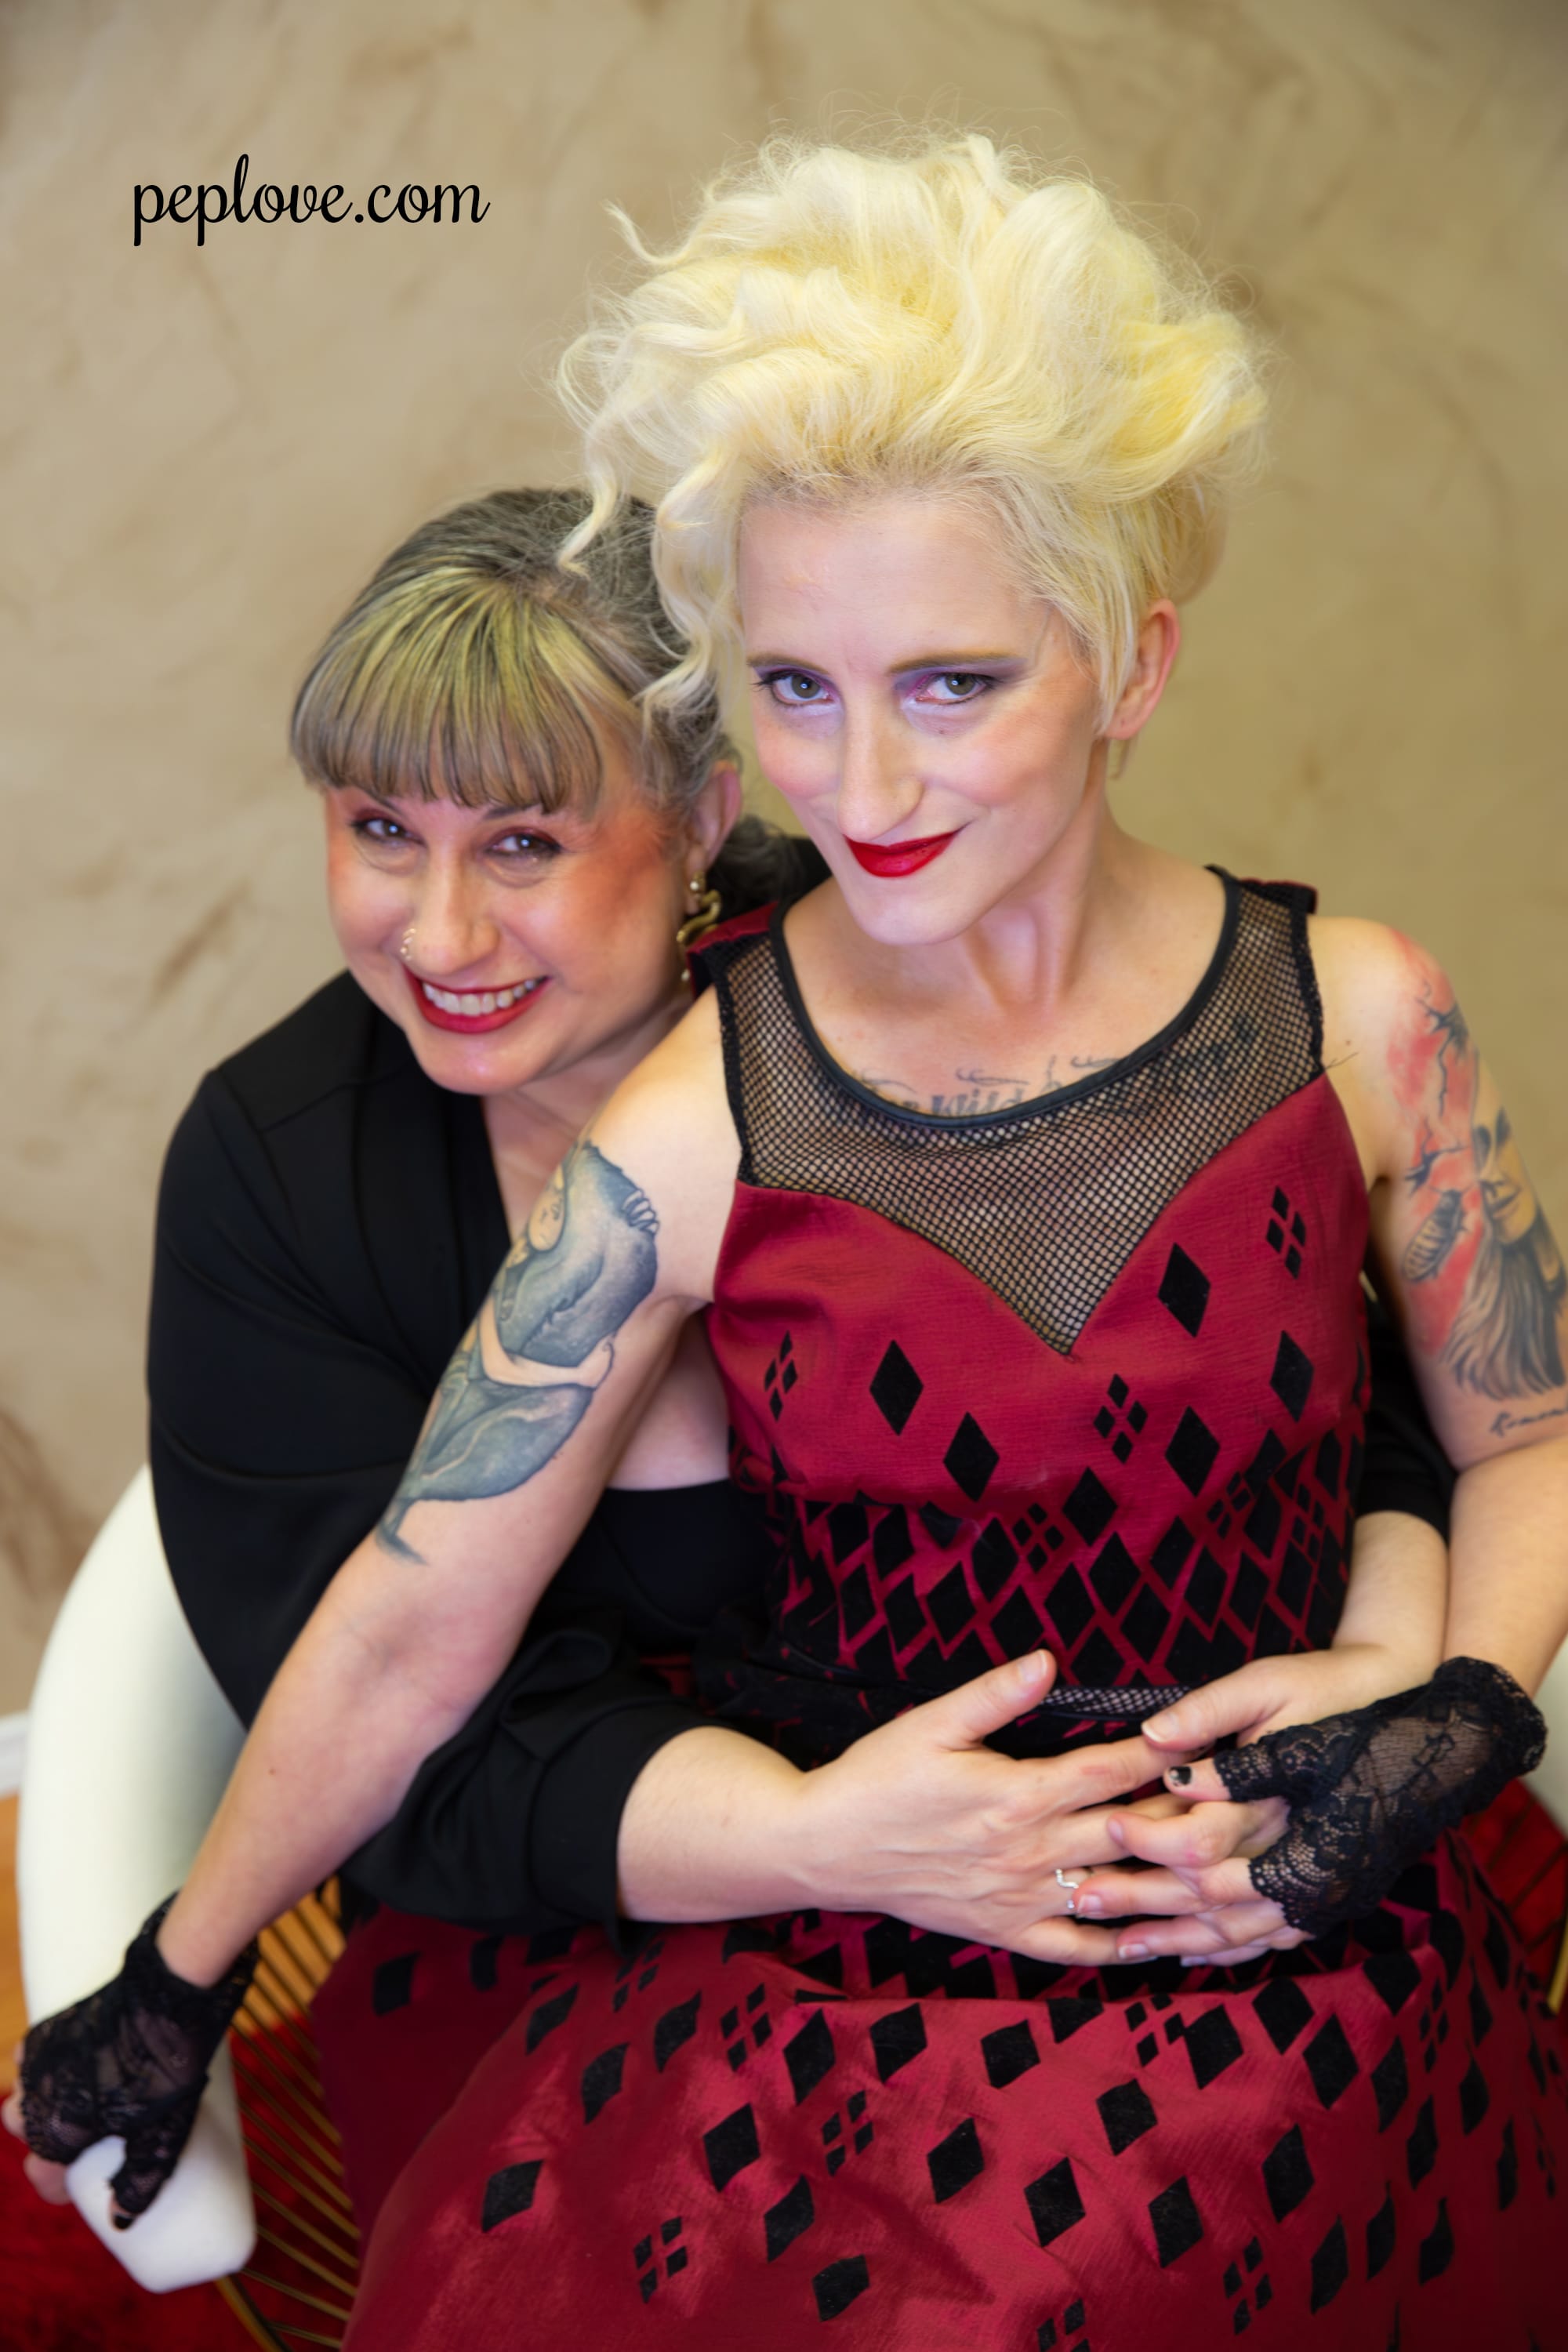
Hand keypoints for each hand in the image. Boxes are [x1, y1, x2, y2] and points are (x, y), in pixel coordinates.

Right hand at [6, 1899, 255, 2224]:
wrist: (166, 1994)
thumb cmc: (166, 2068)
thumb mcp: (162, 2134)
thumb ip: (139, 2181)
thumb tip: (121, 2221)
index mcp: (58, 2132)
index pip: (42, 2175)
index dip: (58, 2186)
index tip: (76, 2188)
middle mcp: (38, 2099)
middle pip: (26, 2133)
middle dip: (46, 2141)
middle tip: (83, 2140)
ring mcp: (41, 2060)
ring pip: (24, 2095)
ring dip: (41, 2104)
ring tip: (76, 2104)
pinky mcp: (52, 2027)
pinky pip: (30, 2055)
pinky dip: (41, 2066)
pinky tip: (66, 2067)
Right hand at [788, 1649, 1202, 1966]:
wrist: (825, 1849)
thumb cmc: (877, 1777)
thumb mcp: (930, 1723)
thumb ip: (994, 1694)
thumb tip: (1049, 1661)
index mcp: (1017, 1794)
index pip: (1112, 1770)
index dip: (1166, 1753)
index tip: (1214, 1737)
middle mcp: (1030, 1852)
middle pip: (1131, 1833)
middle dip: (1191, 1819)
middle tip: (1250, 1805)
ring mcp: (1021, 1900)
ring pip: (1118, 1898)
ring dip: (1177, 1888)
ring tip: (1232, 1874)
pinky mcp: (1007, 1933)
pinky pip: (1079, 1951)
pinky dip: (1126, 1949)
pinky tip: (1167, 1941)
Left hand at [1073, 1645, 1434, 1963]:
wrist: (1430, 1731)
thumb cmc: (1344, 1698)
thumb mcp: (1275, 1690)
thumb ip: (1212, 1715)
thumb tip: (1150, 1738)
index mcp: (1293, 1819)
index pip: (1205, 1846)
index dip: (1150, 1836)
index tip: (1105, 1821)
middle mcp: (1312, 1874)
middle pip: (1211, 1902)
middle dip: (1144, 1900)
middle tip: (1080, 1895)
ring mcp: (1326, 1895)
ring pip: (1239, 1934)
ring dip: (1177, 1937)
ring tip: (1119, 1943)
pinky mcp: (1332, 1898)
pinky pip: (1272, 1937)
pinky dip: (1226, 1947)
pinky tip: (1187, 1950)